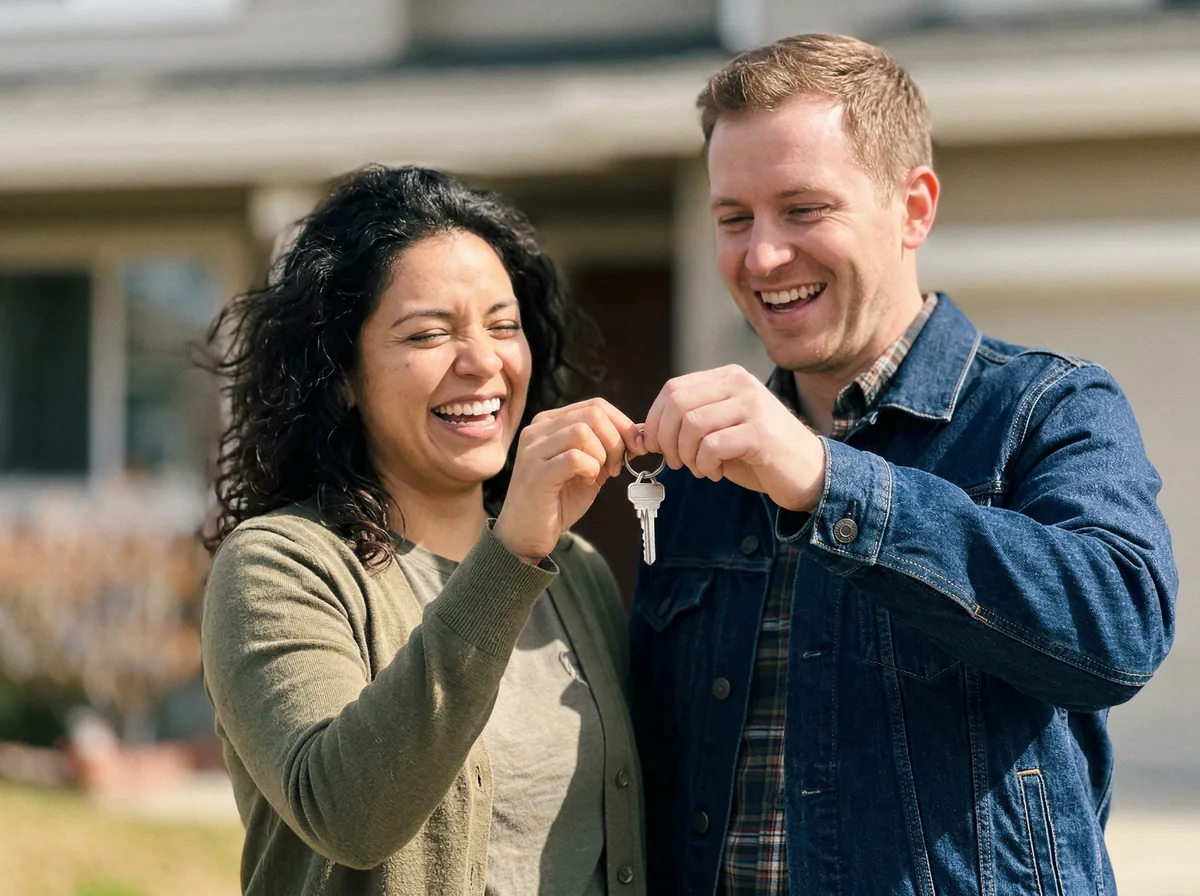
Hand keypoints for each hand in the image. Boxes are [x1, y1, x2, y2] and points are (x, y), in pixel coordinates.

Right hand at [494, 398, 641, 562]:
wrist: (527, 532)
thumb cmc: (558, 499)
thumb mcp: (589, 467)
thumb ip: (608, 448)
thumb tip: (641, 433)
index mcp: (550, 422)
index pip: (596, 405)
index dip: (622, 424)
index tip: (634, 448)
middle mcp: (538, 430)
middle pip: (592, 414)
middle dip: (615, 440)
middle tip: (616, 466)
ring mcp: (534, 450)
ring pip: (582, 432)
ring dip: (602, 455)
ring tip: (598, 474)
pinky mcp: (536, 474)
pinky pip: (574, 458)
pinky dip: (590, 469)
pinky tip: (587, 482)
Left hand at [642, 365, 825, 511]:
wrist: (807, 470)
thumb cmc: (757, 452)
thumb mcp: (716, 432)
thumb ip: (684, 426)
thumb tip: (639, 433)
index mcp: (727, 377)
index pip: (673, 388)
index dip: (655, 420)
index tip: (655, 446)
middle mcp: (739, 383)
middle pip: (678, 404)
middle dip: (666, 439)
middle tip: (676, 462)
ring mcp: (752, 405)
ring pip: (692, 425)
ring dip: (687, 455)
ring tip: (700, 469)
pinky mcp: (760, 432)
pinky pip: (712, 446)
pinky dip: (705, 465)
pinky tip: (716, 472)